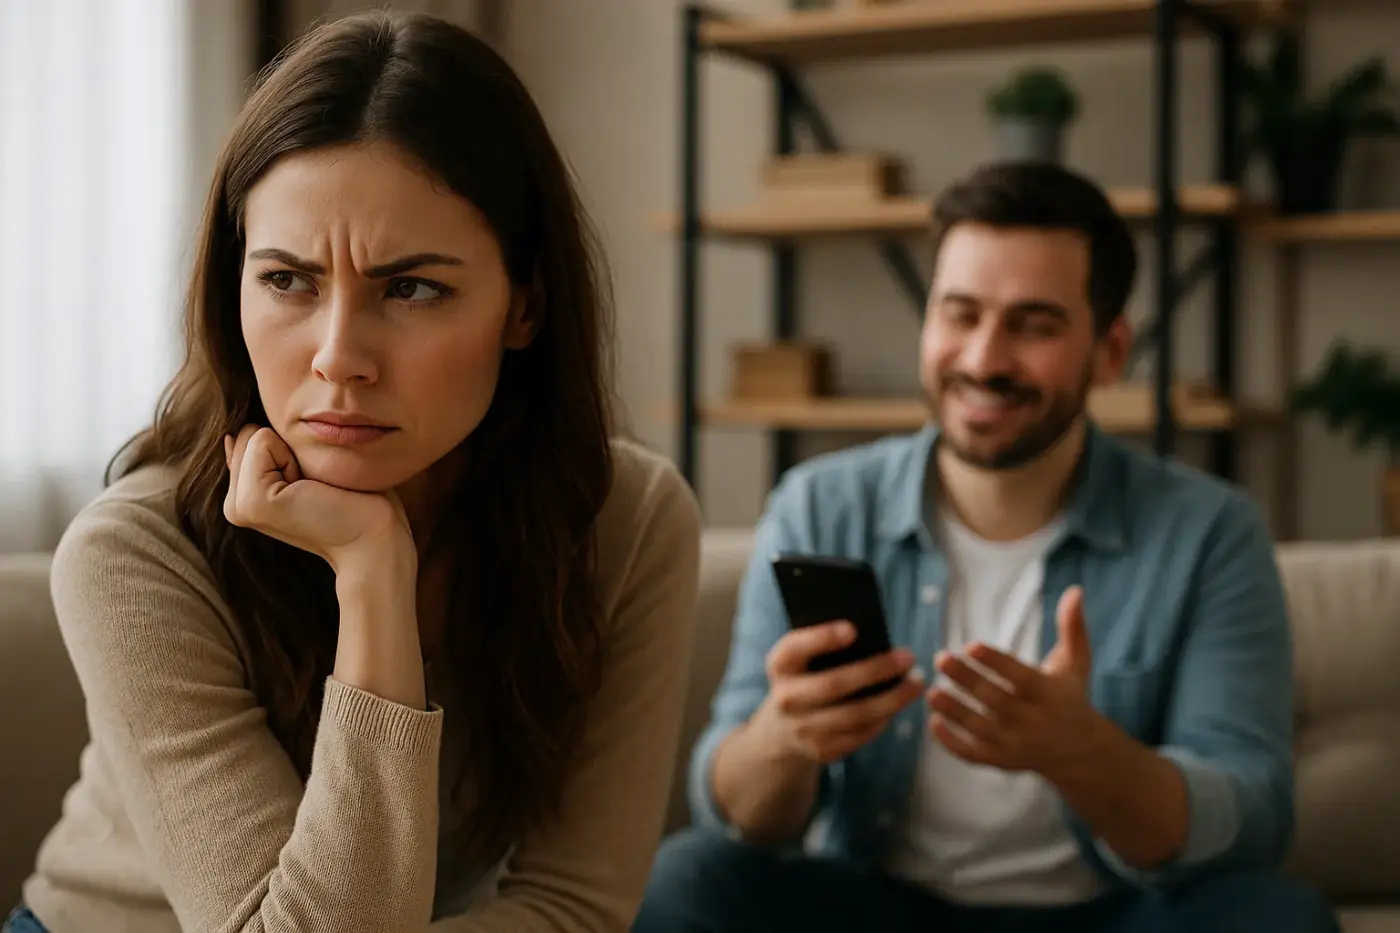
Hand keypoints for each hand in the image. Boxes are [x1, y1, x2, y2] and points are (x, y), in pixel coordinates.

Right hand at [223, 425, 413, 573]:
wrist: (372, 539)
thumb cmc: (353, 501)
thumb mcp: (305, 470)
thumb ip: (265, 454)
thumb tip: (229, 436)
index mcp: (244, 498)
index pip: (248, 437)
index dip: (288, 449)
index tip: (311, 483)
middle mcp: (235, 505)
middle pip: (247, 435)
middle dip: (287, 449)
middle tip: (314, 488)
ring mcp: (239, 507)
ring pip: (252, 436)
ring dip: (292, 453)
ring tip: (313, 490)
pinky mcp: (252, 502)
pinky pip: (260, 440)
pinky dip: (292, 454)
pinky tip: (310, 490)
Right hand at [753, 621, 925, 764]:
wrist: (782, 729)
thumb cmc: (807, 678)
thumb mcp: (804, 660)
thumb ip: (826, 646)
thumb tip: (874, 638)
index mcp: (779, 666)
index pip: (795, 648)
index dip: (822, 638)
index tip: (853, 629)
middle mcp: (785, 699)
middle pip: (833, 685)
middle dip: (875, 671)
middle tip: (908, 657)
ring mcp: (801, 729)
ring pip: (854, 715)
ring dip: (891, 699)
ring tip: (916, 683)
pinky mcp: (820, 751)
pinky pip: (859, 735)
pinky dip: (883, 719)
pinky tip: (900, 704)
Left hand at [926, 585, 1105, 779]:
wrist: (1078, 752)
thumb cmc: (1070, 697)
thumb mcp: (1076, 663)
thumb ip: (1072, 628)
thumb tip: (1075, 590)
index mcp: (1051, 695)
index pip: (1020, 677)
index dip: (995, 662)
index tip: (970, 645)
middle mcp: (1034, 722)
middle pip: (995, 700)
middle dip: (966, 679)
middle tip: (939, 657)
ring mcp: (1016, 745)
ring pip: (980, 728)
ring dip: (953, 711)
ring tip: (931, 690)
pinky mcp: (1001, 762)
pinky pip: (973, 754)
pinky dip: (952, 742)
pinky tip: (932, 722)